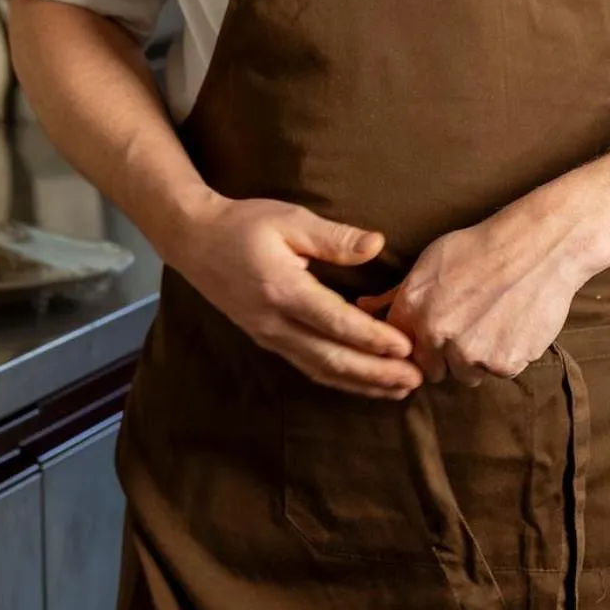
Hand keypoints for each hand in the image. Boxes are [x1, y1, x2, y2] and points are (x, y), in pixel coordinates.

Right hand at [172, 196, 423, 399]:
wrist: (195, 241)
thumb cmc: (243, 224)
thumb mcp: (289, 219)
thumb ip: (333, 237)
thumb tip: (376, 244)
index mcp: (282, 289)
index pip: (334, 321)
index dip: (371, 338)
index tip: (405, 347)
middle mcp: (274, 321)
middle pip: (330, 357)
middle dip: (375, 372)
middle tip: (415, 380)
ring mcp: (268, 336)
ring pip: (320, 370)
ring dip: (362, 383)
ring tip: (399, 390)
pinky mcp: (267, 340)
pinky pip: (308, 366)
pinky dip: (340, 379)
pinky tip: (363, 383)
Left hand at [358, 200, 585, 386]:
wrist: (539, 247)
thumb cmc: (483, 247)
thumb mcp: (431, 260)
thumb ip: (396, 292)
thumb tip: (362, 307)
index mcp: (414, 307)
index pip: (400, 350)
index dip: (418, 343)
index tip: (436, 332)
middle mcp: (437, 334)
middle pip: (433, 370)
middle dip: (447, 355)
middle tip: (470, 325)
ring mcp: (471, 352)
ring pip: (467, 374)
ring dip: (477, 359)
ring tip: (493, 322)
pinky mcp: (503, 364)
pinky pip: (498, 372)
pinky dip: (506, 355)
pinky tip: (513, 324)